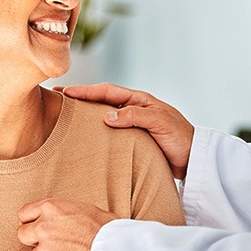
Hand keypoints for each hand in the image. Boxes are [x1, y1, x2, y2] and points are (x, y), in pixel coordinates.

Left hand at [17, 198, 115, 250]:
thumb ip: (62, 214)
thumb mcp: (84, 209)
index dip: (31, 221)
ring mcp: (44, 250)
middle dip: (34, 239)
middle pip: (22, 234)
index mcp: (52, 208)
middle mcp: (43, 227)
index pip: (24, 213)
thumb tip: (56, 219)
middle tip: (52, 243)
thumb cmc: (107, 230)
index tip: (37, 227)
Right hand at [57, 83, 193, 179]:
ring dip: (85, 114)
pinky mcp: (133, 141)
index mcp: (140, 100)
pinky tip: (83, 138)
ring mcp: (133, 125)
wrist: (194, 159)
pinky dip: (95, 132)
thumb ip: (135, 116)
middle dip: (79, 99)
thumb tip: (106, 115)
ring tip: (63, 117)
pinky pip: (110, 133)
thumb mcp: (159, 122)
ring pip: (104, 116)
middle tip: (56, 99)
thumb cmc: (180, 138)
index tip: (65, 92)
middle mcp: (134, 110)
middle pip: (101, 101)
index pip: (107, 91)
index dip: (85, 91)